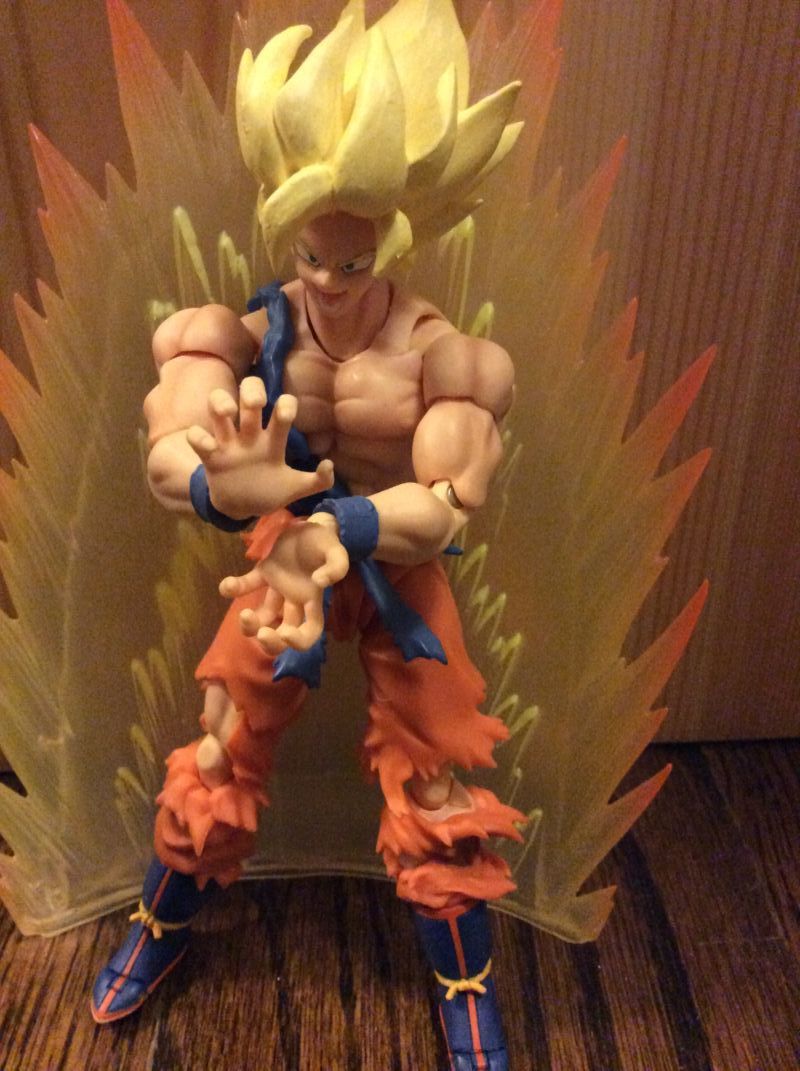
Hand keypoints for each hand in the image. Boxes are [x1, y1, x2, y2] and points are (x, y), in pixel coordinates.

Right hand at [186, 378, 333, 518]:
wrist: (242, 508)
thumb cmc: (270, 490)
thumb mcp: (296, 488)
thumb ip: (317, 481)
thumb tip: (329, 464)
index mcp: (273, 440)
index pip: (281, 408)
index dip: (286, 405)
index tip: (286, 412)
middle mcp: (251, 435)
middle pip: (248, 395)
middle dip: (252, 391)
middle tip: (257, 403)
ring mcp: (228, 444)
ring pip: (218, 407)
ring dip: (221, 403)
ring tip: (228, 412)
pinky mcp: (210, 457)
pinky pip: (197, 438)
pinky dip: (198, 437)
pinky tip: (208, 447)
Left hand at [219, 519, 348, 652]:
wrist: (313, 523)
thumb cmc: (326, 541)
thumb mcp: (337, 551)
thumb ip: (337, 566)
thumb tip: (320, 582)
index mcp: (313, 600)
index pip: (310, 632)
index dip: (299, 640)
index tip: (284, 633)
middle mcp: (295, 600)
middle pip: (283, 634)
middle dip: (271, 642)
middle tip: (261, 633)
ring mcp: (279, 587)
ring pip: (264, 617)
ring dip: (251, 624)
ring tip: (243, 614)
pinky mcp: (266, 572)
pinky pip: (248, 585)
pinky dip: (235, 588)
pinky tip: (227, 586)